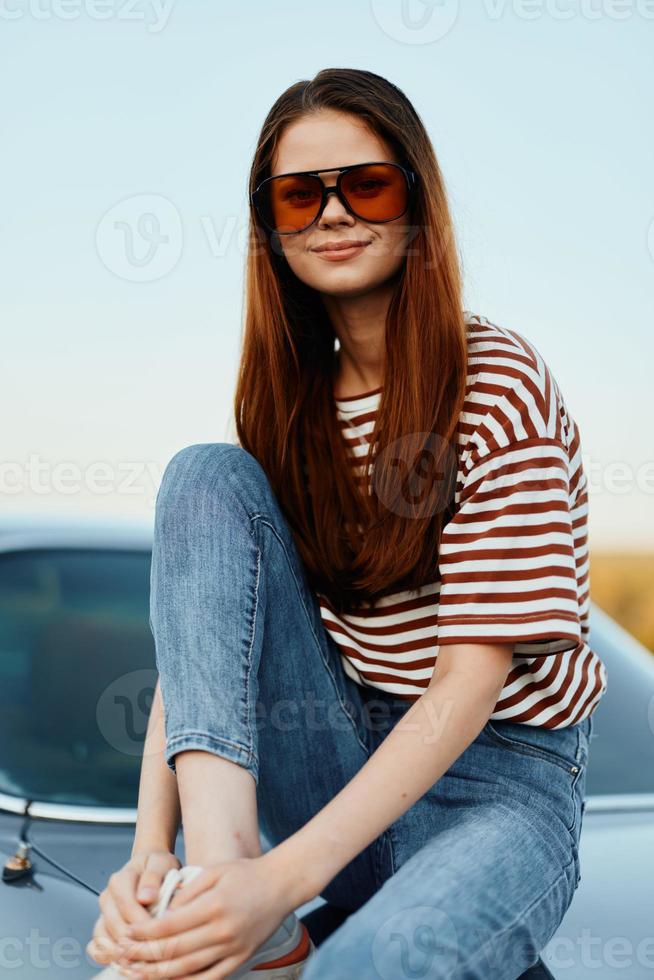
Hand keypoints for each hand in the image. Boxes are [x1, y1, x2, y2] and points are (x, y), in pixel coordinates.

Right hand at [86, 849, 180, 968]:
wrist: (149, 867)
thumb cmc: (158, 867)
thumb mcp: (161, 864)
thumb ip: (153, 878)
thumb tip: (145, 898)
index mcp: (120, 880)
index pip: (128, 907)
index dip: (145, 924)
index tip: (162, 933)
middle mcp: (107, 897)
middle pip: (116, 927)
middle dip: (136, 942)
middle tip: (156, 952)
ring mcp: (102, 913)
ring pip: (103, 939)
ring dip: (121, 953)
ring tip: (141, 962)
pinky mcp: (102, 926)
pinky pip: (95, 947)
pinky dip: (107, 958)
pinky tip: (127, 964)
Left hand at [113, 854, 294, 978]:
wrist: (281, 886)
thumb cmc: (247, 874)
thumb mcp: (215, 871)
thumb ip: (187, 891)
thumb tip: (162, 912)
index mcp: (214, 905)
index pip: (170, 925)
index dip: (144, 933)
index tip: (126, 934)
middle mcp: (223, 931)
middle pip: (174, 951)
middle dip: (144, 956)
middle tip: (123, 957)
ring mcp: (232, 949)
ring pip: (188, 970)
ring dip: (159, 974)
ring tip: (137, 973)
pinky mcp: (239, 960)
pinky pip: (209, 979)